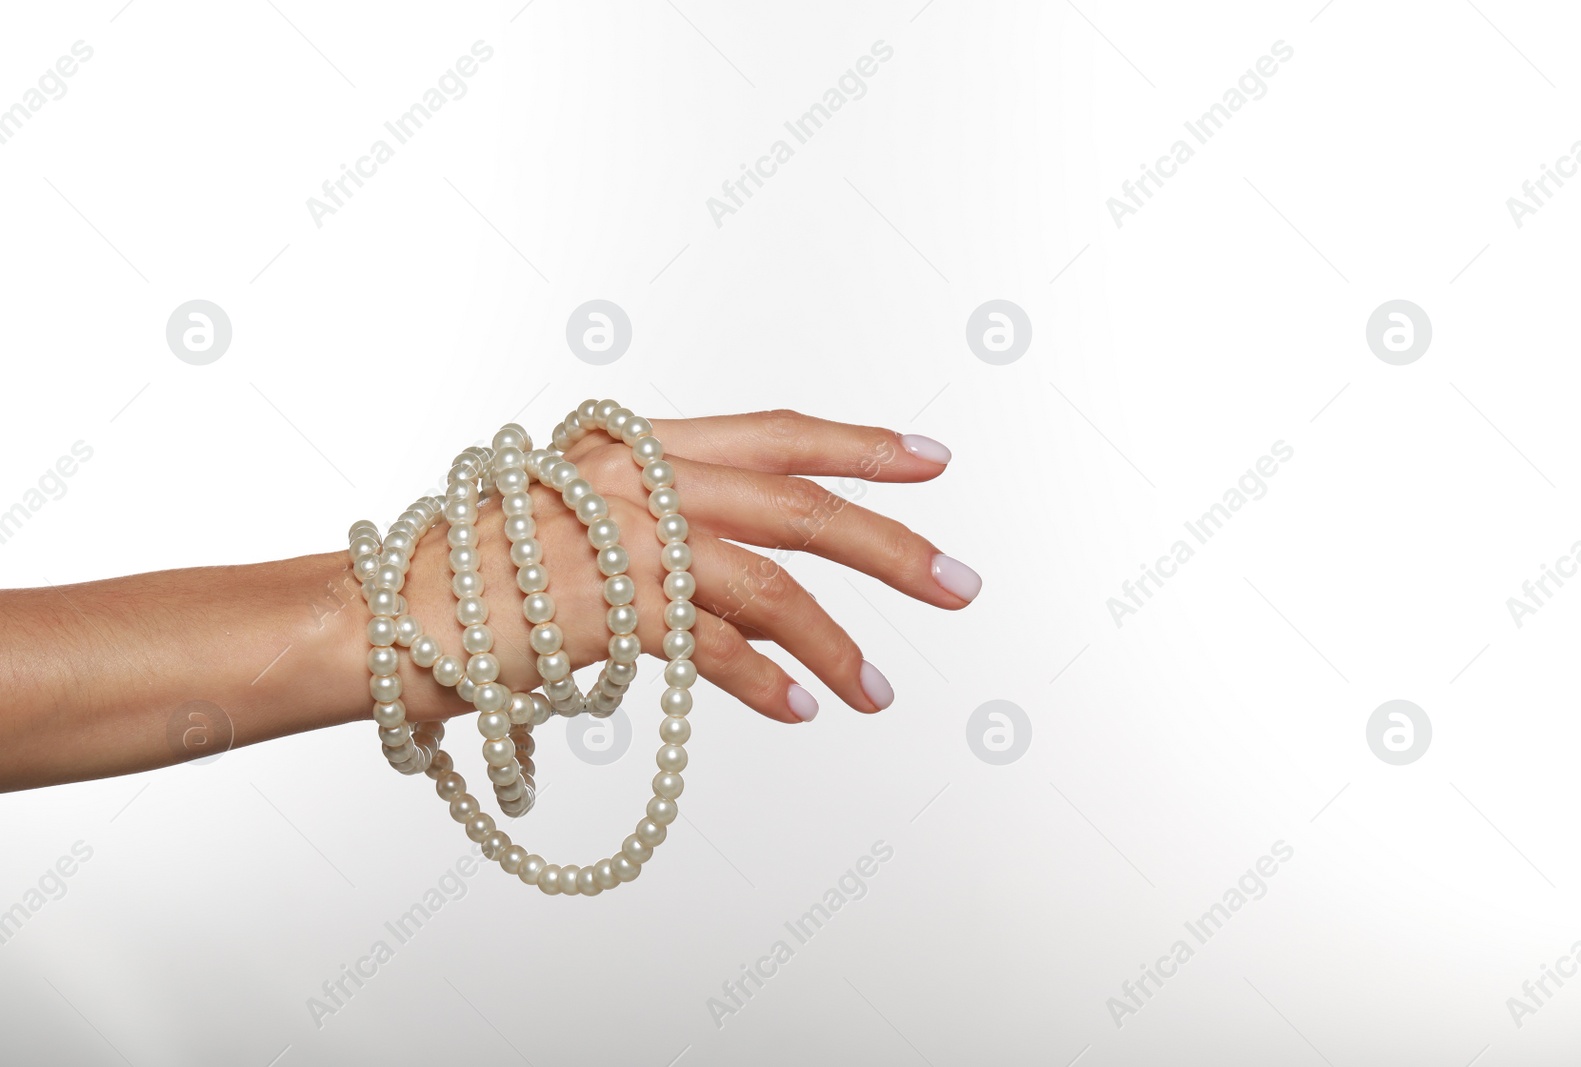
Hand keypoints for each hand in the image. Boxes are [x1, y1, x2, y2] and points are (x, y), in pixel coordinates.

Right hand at [396, 409, 979, 723]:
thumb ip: (649, 535)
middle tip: (960, 582)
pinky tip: (802, 711)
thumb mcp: (563, 525)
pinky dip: (766, 684)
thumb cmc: (458, 579)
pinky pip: (717, 647)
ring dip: (840, 643)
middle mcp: (636, 476)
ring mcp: (625, 536)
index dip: (857, 443)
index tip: (928, 459)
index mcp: (629, 444)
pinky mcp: (609, 605)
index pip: (770, 432)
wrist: (366, 617)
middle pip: (798, 501)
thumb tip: (727, 587)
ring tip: (880, 692)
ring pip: (773, 582)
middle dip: (891, 543)